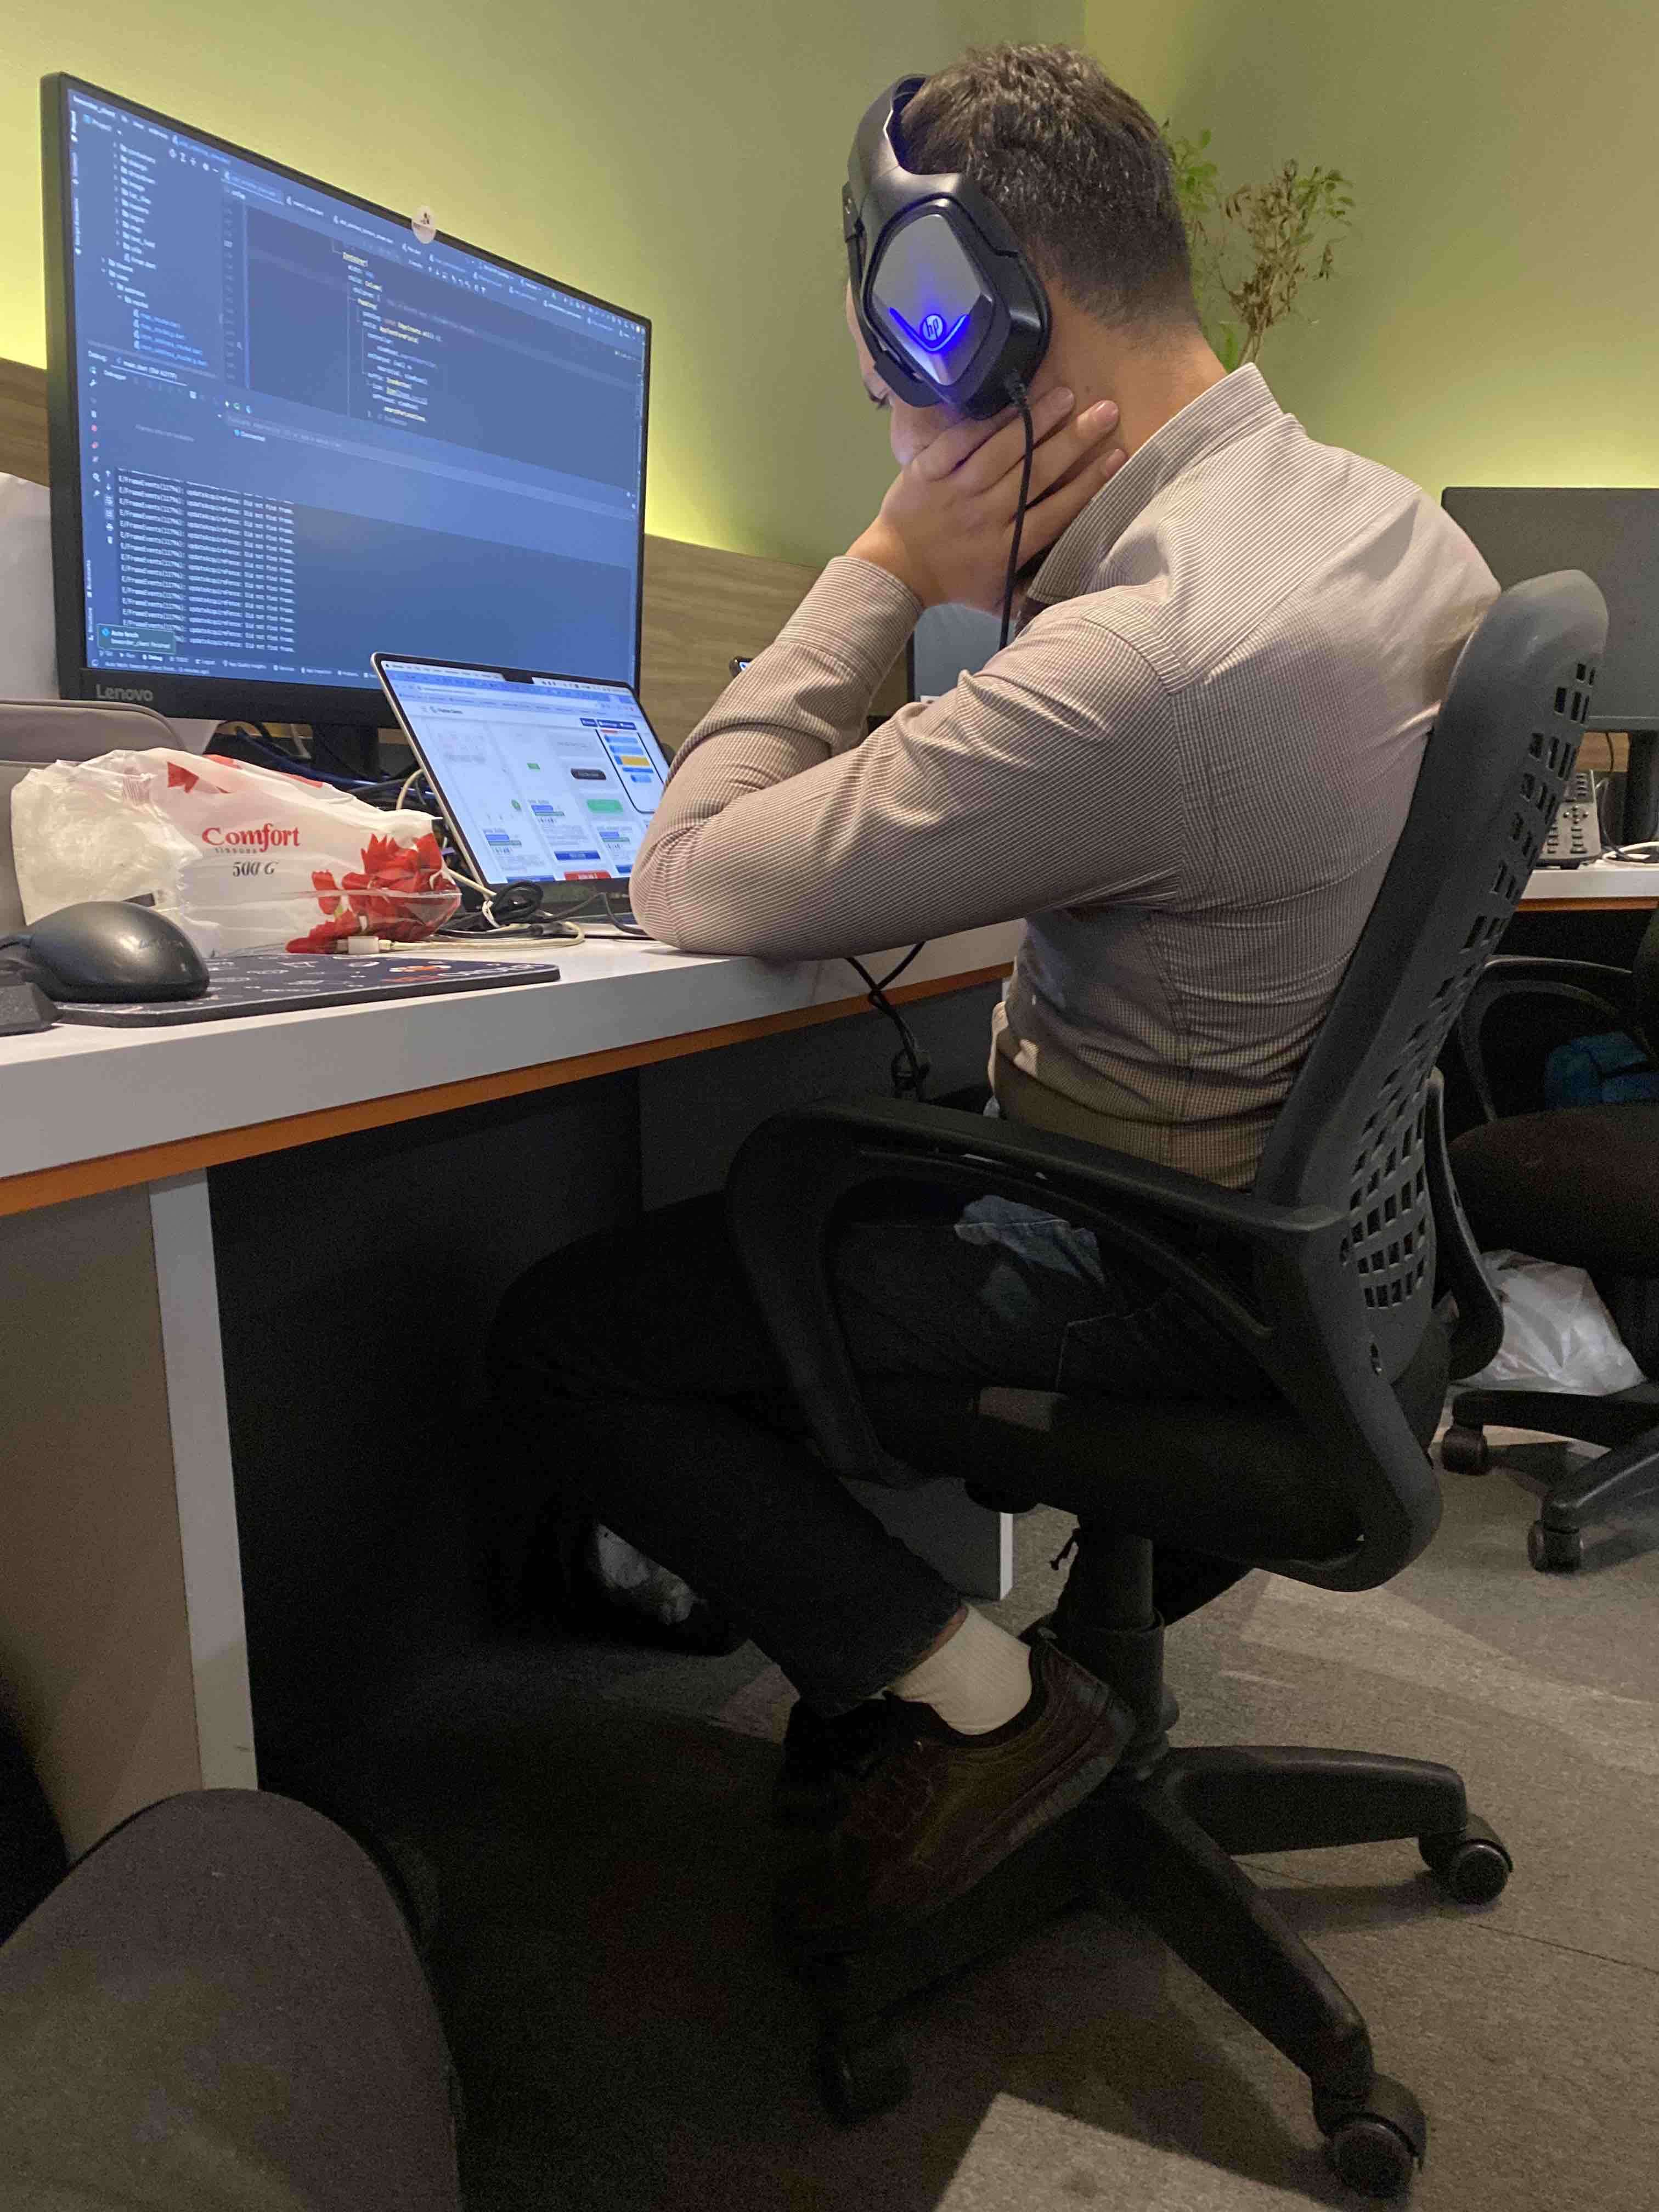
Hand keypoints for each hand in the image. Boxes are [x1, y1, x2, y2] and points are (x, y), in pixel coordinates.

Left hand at [848, 386, 1125, 612]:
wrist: (894, 569)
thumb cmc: (952, 582)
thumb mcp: (994, 599)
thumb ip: (1031, 593)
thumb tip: (1074, 583)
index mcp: (1007, 547)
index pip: (1057, 510)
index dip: (1089, 482)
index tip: (1116, 455)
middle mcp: (986, 516)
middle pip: (1037, 473)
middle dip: (1074, 440)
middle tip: (1104, 410)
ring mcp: (956, 490)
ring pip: (1003, 450)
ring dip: (1037, 420)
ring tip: (1065, 396)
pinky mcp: (929, 469)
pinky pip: (961, 440)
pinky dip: (987, 421)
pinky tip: (1012, 401)